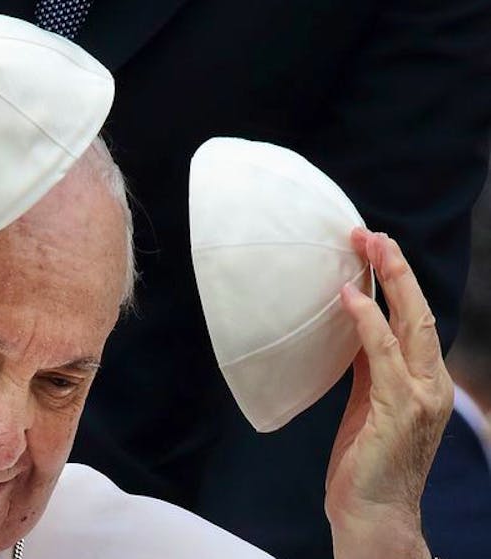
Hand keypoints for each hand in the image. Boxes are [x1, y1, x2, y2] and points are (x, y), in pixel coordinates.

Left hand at [325, 229, 453, 558]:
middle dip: (397, 269)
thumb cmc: (365, 463)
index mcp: (423, 380)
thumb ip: (368, 367)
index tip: (373, 249)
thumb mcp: (368, 403)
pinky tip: (350, 296)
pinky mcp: (399, 410)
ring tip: (365, 248)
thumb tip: (352, 325)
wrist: (373, 515)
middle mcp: (431, 384)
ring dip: (388, 282)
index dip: (397, 282)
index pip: (414, 319)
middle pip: (420, 312)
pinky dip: (368, 321)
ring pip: (411, 325)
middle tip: (370, 234)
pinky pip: (383, 355)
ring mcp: (421, 397)